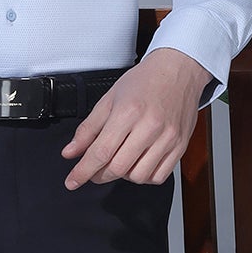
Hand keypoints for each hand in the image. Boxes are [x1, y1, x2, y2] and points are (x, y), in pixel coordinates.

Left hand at [60, 47, 211, 188]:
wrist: (178, 70)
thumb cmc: (144, 82)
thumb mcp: (109, 99)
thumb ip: (88, 129)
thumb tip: (70, 152)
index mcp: (128, 112)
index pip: (101, 152)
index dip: (83, 171)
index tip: (72, 181)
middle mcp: (150, 127)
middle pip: (118, 168)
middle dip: (100, 175)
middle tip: (94, 170)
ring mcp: (168, 138)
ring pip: (138, 176)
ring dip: (123, 175)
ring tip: (120, 160)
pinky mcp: (180, 146)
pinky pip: (159, 176)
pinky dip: (144, 176)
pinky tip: (138, 163)